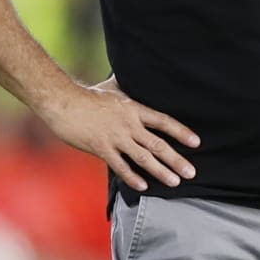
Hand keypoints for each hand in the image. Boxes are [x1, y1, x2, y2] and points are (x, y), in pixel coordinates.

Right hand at [40, 75, 200, 191]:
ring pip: (143, 158)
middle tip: (192, 172)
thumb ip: (127, 86)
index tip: (196, 142)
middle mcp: (129, 124)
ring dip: (161, 171)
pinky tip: (144, 186)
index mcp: (134, 109)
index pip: (164, 121)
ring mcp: (116, 138)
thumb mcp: (113, 87)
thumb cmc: (88, 95)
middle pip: (158, 144)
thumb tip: (133, 72)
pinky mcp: (101, 149)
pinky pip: (120, 166)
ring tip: (175, 181)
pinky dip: (132, 178)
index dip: (181, 132)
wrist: (63, 102)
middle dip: (176, 160)